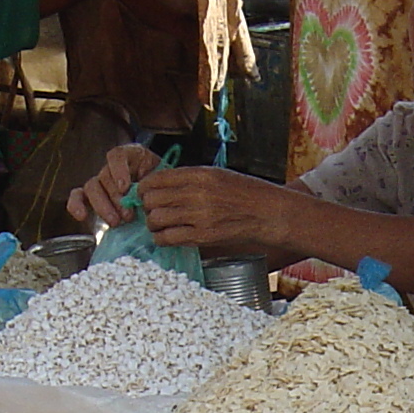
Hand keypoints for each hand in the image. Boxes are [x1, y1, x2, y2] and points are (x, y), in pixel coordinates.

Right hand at [67, 143, 165, 228]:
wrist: (158, 195)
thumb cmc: (161, 186)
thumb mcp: (162, 181)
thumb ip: (153, 185)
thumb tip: (145, 200)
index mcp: (131, 155)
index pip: (117, 156)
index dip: (118, 170)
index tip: (125, 187)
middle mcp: (113, 166)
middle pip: (105, 176)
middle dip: (115, 198)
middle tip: (128, 216)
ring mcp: (101, 180)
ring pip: (92, 187)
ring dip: (102, 206)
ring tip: (115, 222)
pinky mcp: (91, 195)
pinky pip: (78, 196)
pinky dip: (76, 205)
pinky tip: (81, 216)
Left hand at [134, 166, 297, 255]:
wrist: (268, 213)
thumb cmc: (245, 193)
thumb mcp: (217, 174)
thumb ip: (189, 178)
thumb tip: (160, 184)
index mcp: (199, 174)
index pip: (156, 179)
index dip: (144, 188)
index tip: (145, 194)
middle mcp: (197, 193)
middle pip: (151, 199)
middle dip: (147, 206)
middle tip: (152, 210)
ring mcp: (199, 215)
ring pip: (156, 219)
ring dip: (153, 223)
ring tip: (160, 225)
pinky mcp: (203, 236)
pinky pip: (168, 238)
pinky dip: (161, 238)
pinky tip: (167, 237)